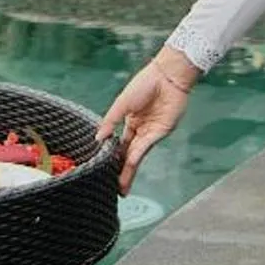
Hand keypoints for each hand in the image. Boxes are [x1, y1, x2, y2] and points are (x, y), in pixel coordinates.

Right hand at [98, 49, 197, 194]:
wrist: (167, 76)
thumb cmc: (145, 84)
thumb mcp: (121, 103)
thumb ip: (110, 122)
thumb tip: (97, 139)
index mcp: (129, 120)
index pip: (118, 145)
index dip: (112, 158)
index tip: (103, 170)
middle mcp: (139, 130)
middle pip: (127, 155)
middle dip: (120, 172)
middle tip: (113, 188)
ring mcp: (150, 132)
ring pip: (135, 156)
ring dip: (128, 171)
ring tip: (120, 187)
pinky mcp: (160, 132)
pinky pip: (144, 148)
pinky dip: (135, 158)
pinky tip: (127, 168)